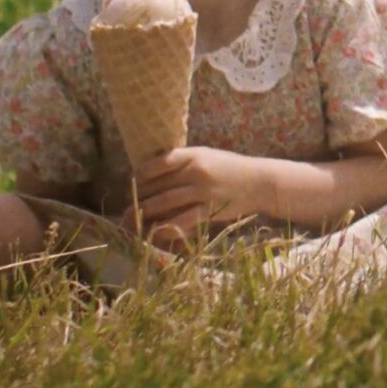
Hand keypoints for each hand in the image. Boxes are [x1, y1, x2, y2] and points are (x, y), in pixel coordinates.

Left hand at [128, 147, 266, 243]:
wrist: (261, 182)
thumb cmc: (232, 169)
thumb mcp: (209, 157)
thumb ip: (185, 163)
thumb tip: (153, 174)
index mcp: (195, 155)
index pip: (159, 162)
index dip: (141, 174)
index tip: (134, 184)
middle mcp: (196, 171)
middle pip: (157, 185)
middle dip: (137, 199)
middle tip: (126, 210)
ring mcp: (203, 191)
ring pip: (163, 203)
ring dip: (144, 214)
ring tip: (131, 223)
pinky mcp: (210, 210)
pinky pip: (181, 221)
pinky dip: (164, 228)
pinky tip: (155, 233)